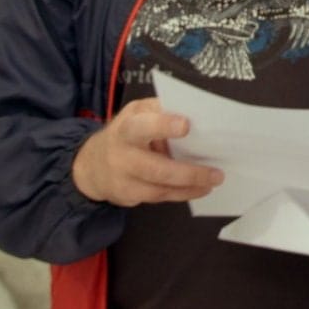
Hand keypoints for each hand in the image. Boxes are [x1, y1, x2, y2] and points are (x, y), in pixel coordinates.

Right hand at [71, 97, 222, 206]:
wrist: (91, 165)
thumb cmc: (125, 133)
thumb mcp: (137, 113)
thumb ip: (160, 111)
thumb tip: (196, 114)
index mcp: (127, 127)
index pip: (142, 126)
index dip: (163, 126)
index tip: (186, 126)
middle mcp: (122, 155)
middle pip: (155, 168)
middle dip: (188, 172)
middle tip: (216, 173)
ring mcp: (123, 179)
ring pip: (160, 187)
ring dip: (190, 186)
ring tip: (213, 181)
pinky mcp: (128, 196)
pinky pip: (159, 197)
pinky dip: (183, 193)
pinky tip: (200, 189)